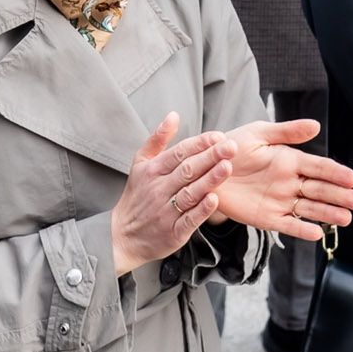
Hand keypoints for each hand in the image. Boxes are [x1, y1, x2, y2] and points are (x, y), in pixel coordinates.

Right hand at [109, 115, 237, 275]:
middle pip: (187, 170)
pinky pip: (188, 220)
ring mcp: (165, 212)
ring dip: (209, 180)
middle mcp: (158, 189)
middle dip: (210, 157)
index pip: (179, 153)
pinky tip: (214, 199)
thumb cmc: (136, 196)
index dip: (199, 144)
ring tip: (227, 167)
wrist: (121, 236)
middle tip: (231, 147)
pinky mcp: (172, 232)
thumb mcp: (140, 164)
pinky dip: (201, 210)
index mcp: (152, 170)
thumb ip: (158, 139)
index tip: (218, 136)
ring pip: (190, 193)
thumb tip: (174, 115)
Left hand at [208, 119, 352, 237]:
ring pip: (309, 208)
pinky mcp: (267, 218)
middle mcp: (290, 182)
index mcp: (290, 160)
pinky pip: (287, 225)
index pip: (319, 167)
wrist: (206, 170)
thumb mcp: (258, 134)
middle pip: (320, 190)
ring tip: (346, 219)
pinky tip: (317, 234)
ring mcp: (280, 201)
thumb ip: (286, 132)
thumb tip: (316, 125)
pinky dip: (301, 230)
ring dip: (328, 214)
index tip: (352, 179)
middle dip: (340, 196)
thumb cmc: (232, 148)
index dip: (336, 173)